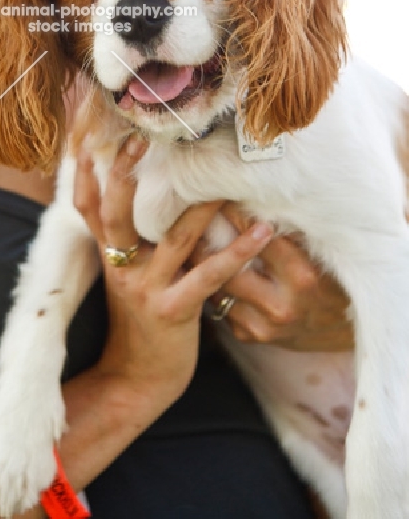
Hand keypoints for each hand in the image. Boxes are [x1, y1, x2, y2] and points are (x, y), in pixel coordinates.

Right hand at [74, 137, 274, 410]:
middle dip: (123, 173)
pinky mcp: (172, 311)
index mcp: (109, 257)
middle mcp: (121, 268)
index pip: (87, 208)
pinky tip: (261, 232)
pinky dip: (237, 251)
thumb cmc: (140, 323)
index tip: (85, 139)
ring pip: (175, 238)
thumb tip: (148, 200)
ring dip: (203, 206)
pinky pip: (209, 275)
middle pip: (115, 213)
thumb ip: (132, 242)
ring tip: (227, 180)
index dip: (83, 175)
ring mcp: (145, 289)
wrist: (137, 381)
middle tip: (139, 138)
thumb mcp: (126, 279)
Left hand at [196, 203, 353, 351]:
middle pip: (228, 268)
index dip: (237, 214)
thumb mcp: (318, 251)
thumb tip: (255, 195)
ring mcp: (266, 326)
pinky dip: (213, 286)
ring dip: (203, 265)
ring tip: (191, 241)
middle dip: (208, 242)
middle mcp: (283, 306)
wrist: (342, 327)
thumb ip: (290, 229)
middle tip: (191, 219)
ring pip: (218, 288)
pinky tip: (205, 270)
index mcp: (302, 278)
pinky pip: (221, 306)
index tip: (222, 196)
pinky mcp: (252, 336)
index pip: (259, 238)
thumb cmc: (330, 276)